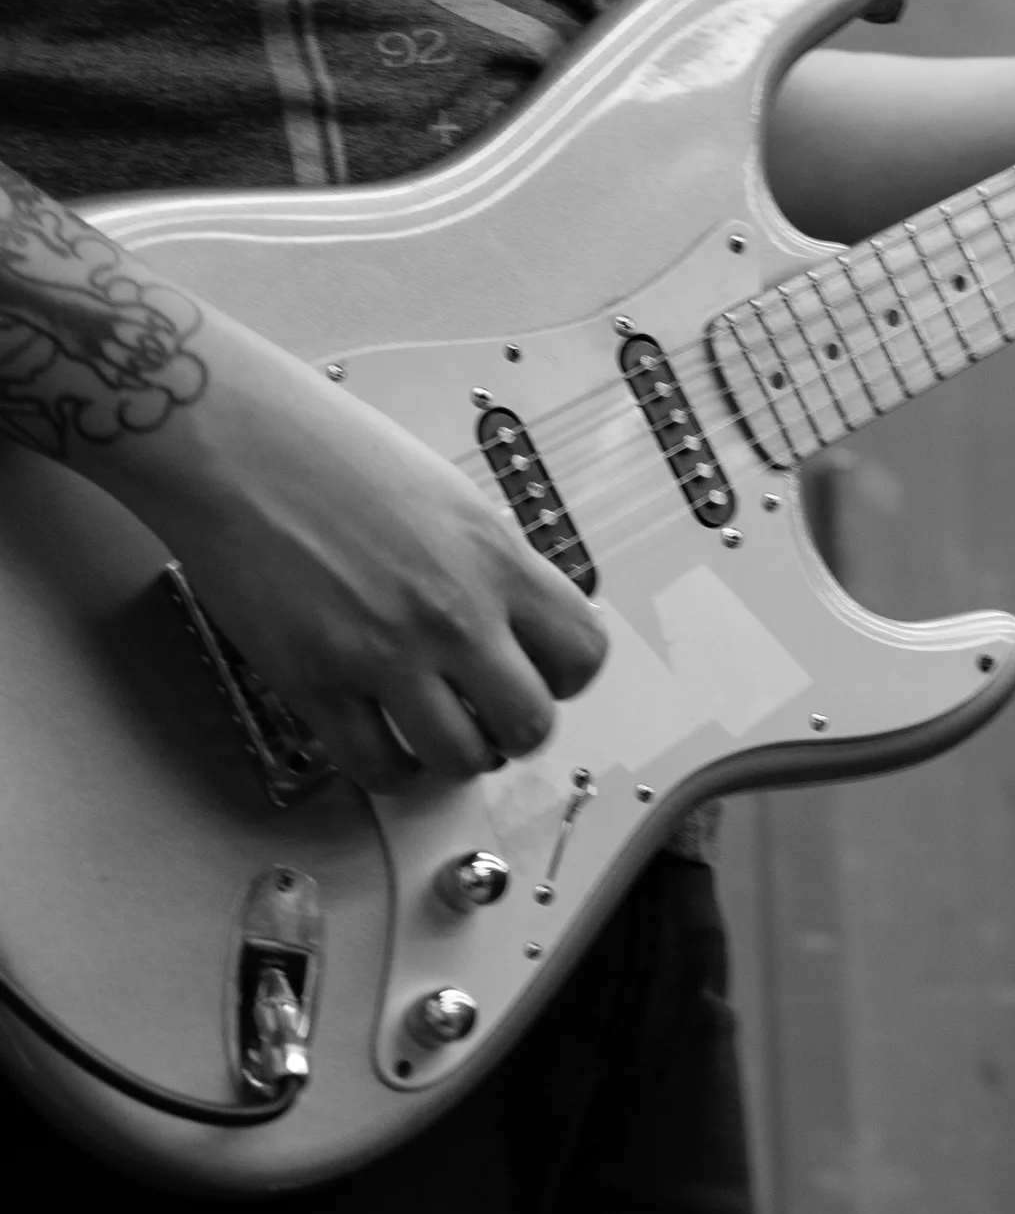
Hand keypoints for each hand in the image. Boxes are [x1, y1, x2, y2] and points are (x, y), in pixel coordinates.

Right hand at [121, 315, 607, 794]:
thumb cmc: (331, 451)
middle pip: (530, 723)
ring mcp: (385, 654)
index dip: (565, 678)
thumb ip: (489, 566)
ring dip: (456, 757)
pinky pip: (375, 766)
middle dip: (515, 730)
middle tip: (488, 716)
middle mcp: (454, 615)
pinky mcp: (315, 682)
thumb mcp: (449, 498)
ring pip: (460, 759)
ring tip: (437, 735)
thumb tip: (511, 624)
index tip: (540, 675)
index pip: (582, 655)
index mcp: (497, 561)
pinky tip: (385, 745)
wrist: (233, 443)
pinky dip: (390, 770)